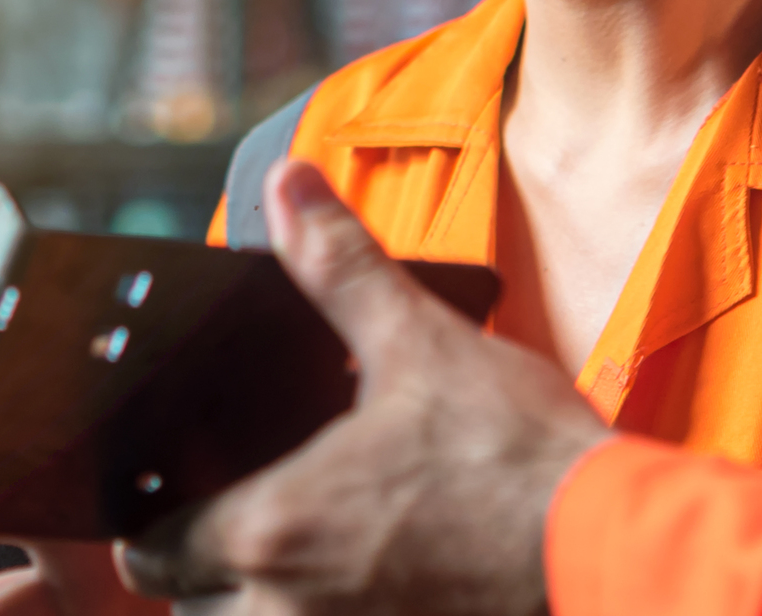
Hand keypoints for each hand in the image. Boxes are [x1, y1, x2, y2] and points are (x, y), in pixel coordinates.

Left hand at [125, 160, 609, 615]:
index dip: (154, 523)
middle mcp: (287, 610)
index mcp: (273, 526)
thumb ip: (339, 267)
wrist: (611, 544)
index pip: (150, 551)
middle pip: (190, 613)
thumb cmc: (518, 456)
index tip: (172, 503)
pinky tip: (362, 592)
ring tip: (299, 564)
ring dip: (253, 610)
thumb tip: (289, 188)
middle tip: (238, 531)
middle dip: (204, 577)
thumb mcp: (421, 342)